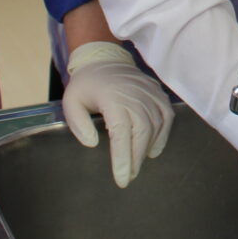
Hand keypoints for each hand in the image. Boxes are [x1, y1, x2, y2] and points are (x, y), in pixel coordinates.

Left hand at [61, 41, 175, 188]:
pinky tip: (154, 148)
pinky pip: (166, 116)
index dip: (123, 157)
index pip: (121, 132)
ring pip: (156, 126)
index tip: (122, 179)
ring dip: (148, 149)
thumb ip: (78, 124)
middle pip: (142, 132)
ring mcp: (148, 92)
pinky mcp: (157, 92)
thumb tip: (93, 144)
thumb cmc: (86, 85)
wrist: (104, 59)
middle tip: (129, 176)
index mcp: (112, 98)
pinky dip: (163, 134)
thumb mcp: (71, 102)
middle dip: (136, 158)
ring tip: (137, 164)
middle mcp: (134, 95)